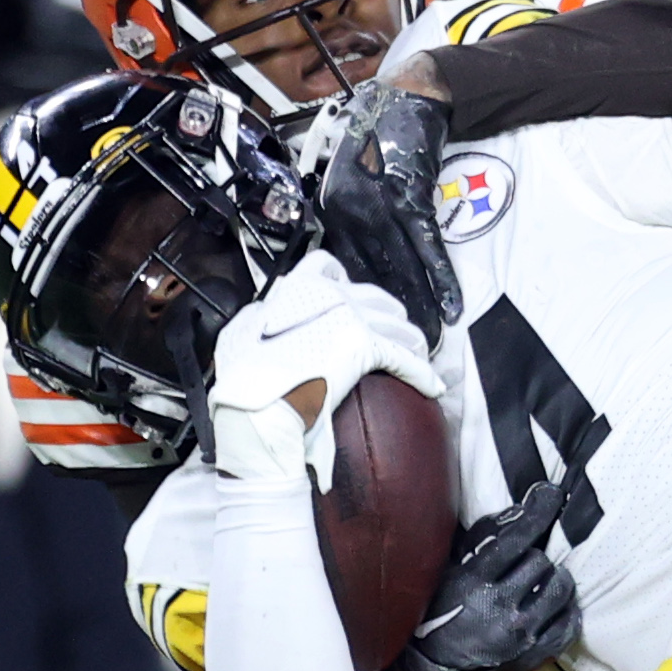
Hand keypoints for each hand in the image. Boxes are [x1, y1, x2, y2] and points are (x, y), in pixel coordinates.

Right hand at [211, 250, 439, 490]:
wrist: (260, 404)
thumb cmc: (245, 377)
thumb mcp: (240, 333)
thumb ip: (260, 316)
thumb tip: (266, 312)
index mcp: (296, 287)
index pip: (327, 266)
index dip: (343, 282)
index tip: (351, 298)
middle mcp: (329, 294)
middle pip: (375, 298)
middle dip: (389, 317)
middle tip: (396, 334)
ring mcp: (352, 317)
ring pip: (398, 326)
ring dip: (411, 342)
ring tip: (419, 358)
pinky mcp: (368, 347)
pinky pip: (406, 358)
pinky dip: (421, 373)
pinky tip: (431, 386)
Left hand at [320, 77, 462, 347]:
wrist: (403, 98)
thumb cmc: (376, 139)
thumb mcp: (348, 180)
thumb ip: (350, 221)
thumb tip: (358, 264)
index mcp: (331, 212)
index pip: (348, 271)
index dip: (367, 306)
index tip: (381, 333)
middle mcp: (349, 212)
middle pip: (376, 277)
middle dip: (396, 316)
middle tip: (412, 349)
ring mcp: (379, 205)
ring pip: (403, 268)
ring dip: (422, 306)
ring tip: (434, 336)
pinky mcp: (410, 198)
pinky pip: (428, 247)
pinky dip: (442, 278)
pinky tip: (453, 304)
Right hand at [398, 479, 580, 670]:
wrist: (432, 668)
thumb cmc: (440, 610)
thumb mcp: (448, 570)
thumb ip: (481, 540)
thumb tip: (519, 510)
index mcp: (472, 582)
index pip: (517, 539)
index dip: (539, 512)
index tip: (553, 495)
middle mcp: (497, 608)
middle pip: (541, 562)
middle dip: (536, 558)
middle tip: (526, 565)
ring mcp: (518, 636)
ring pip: (560, 588)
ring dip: (554, 581)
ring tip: (542, 583)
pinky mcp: (532, 657)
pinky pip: (568, 624)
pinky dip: (566, 610)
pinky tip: (554, 607)